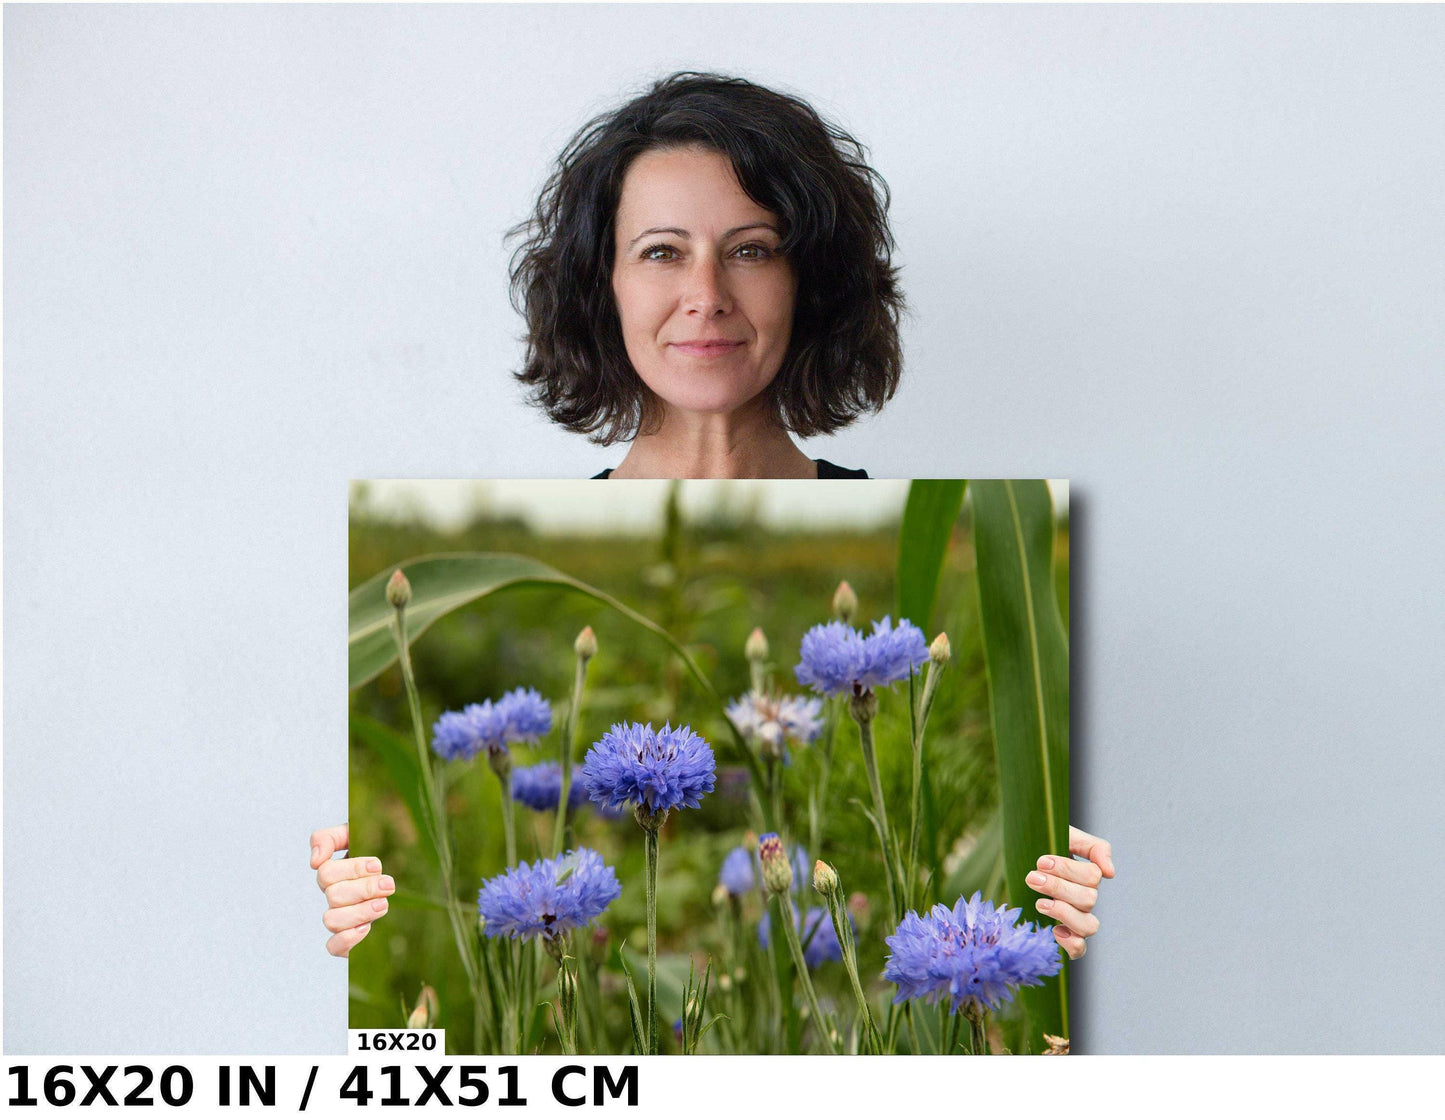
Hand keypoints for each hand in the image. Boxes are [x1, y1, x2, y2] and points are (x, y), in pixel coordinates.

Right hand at [310, 823, 394, 957]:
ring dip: (360, 912)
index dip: (352, 869)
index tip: (376, 865)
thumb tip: (314, 861)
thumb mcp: (353, 835)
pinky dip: (347, 939)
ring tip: (383, 903)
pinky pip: (333, 947)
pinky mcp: (346, 940)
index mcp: (331, 874)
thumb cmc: (369, 855)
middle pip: (333, 896)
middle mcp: (331, 897)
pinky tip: (366, 928)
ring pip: (332, 920)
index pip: (326, 873)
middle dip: (364, 889)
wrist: (391, 881)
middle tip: (387, 884)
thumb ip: (330, 838)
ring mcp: (338, 919)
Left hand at [1027, 826, 1113, 959]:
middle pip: (1088, 900)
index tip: (1041, 861)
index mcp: (1088, 875)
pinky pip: (1079, 949)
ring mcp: (1076, 917)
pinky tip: (1054, 930)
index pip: (1092, 877)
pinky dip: (1071, 944)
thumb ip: (1094, 847)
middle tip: (1032, 877)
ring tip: (1039, 903)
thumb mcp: (1067, 835)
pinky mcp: (1064, 933)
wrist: (1020, 852)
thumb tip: (1110, 872)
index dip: (1067, 870)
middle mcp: (1086, 898)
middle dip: (1057, 887)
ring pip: (1089, 926)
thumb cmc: (1044, 844)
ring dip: (1064, 913)